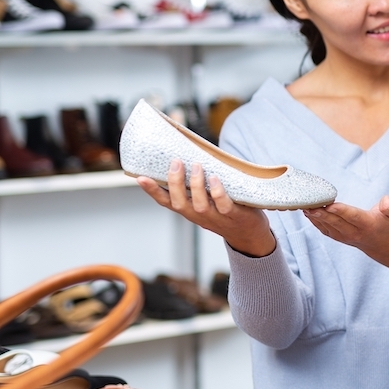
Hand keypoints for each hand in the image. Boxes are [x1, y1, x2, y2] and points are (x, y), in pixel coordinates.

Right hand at [136, 160, 274, 256]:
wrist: (249, 234)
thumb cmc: (224, 210)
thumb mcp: (205, 200)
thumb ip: (195, 185)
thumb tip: (189, 154)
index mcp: (189, 210)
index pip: (166, 202)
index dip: (152, 191)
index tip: (140, 177)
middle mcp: (198, 216)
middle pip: (179, 203)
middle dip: (175, 182)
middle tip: (176, 162)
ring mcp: (216, 218)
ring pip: (200, 204)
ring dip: (196, 185)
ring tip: (197, 165)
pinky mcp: (234, 216)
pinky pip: (223, 205)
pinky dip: (218, 192)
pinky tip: (215, 178)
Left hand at [304, 196, 388, 281]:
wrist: (382, 243)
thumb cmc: (387, 222)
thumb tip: (385, 201)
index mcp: (368, 224)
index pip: (353, 217)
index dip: (342, 211)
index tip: (330, 205)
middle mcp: (355, 232)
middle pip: (336, 222)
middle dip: (322, 214)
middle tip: (309, 204)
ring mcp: (344, 237)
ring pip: (327, 226)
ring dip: (315, 217)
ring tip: (304, 205)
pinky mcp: (337, 236)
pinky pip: (324, 229)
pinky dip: (314, 221)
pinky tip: (307, 211)